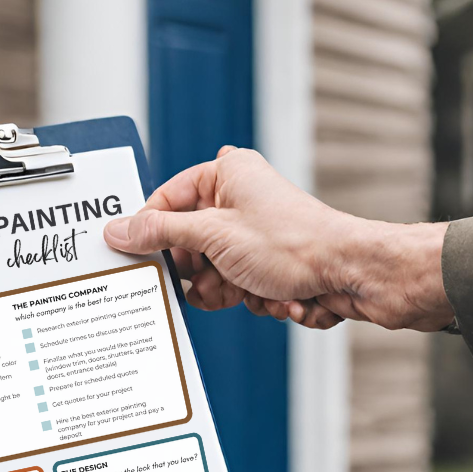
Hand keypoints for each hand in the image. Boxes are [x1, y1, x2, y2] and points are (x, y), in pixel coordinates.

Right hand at [103, 146, 453, 331]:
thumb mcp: (214, 235)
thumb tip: (118, 230)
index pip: (166, 201)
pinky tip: (276, 294)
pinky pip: (238, 287)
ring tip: (253, 287)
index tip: (135, 257)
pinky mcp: (269, 264)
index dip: (152, 233)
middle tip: (212, 277)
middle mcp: (240, 199)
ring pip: (212, 272)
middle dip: (200, 271)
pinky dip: (253, 298)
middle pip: (187, 242)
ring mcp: (255, 234)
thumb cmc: (297, 244)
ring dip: (229, 289)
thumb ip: (160, 233)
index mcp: (226, 174)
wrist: (354, 276)